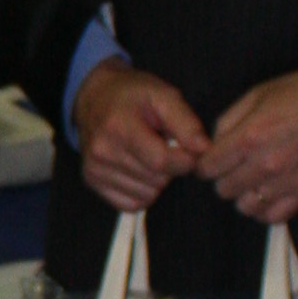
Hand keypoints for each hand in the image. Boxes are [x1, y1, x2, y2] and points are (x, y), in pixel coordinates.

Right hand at [74, 61, 208, 210]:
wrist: (94, 98)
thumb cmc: (132, 95)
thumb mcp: (163, 95)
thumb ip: (186, 122)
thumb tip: (204, 150)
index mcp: (119, 127)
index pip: (161, 161)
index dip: (185, 160)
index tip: (190, 149)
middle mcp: (102, 152)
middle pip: (156, 180)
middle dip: (170, 167)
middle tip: (163, 146)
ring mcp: (95, 169)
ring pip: (147, 195)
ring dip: (156, 180)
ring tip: (149, 154)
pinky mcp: (92, 182)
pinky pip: (131, 204)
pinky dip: (142, 192)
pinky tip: (138, 169)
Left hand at [198, 67, 297, 224]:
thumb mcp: (257, 94)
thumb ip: (228, 121)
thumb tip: (213, 144)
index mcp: (249, 137)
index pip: (208, 168)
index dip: (205, 163)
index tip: (211, 160)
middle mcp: (265, 165)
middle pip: (223, 190)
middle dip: (223, 178)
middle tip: (233, 167)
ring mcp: (286, 182)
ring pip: (244, 207)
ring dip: (243, 195)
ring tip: (250, 180)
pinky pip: (273, 217)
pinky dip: (264, 209)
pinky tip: (266, 194)